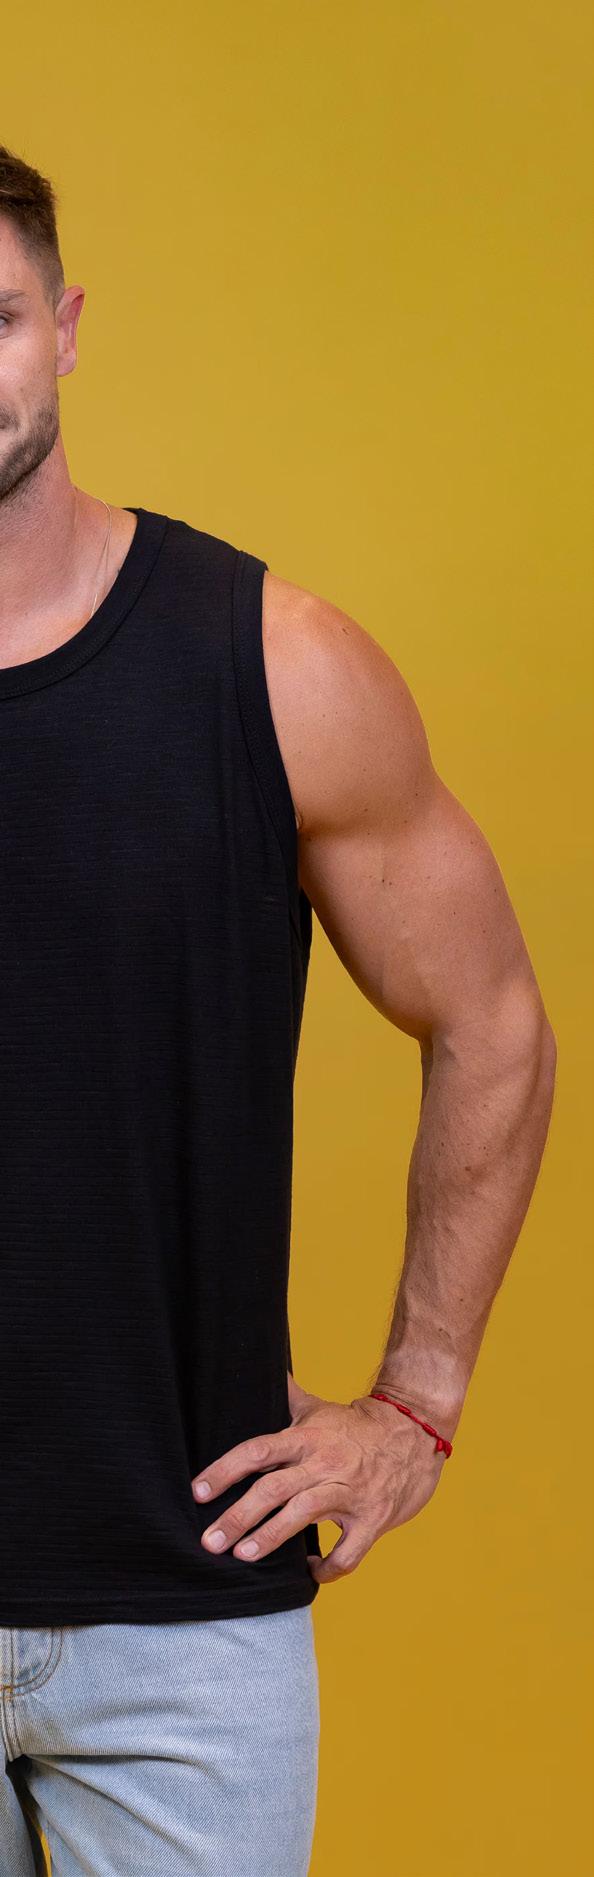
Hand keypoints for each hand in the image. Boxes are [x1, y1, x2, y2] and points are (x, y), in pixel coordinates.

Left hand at [190, 1371, 447, 1586]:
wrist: (415, 1432)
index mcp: (307, 1437)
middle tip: (210, 1541)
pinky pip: (348, 1552)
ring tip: (243, 1555)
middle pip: (274, 1488)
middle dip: (238, 1515)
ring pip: (304, 1516)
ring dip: (271, 1537)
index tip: (198, 1492)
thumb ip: (287, 1397)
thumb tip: (259, 1368)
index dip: (225, 1470)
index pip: (258, 1451)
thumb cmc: (358, 1425)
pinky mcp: (373, 1518)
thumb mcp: (319, 1408)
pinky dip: (328, 1569)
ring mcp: (350, 1491)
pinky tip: (310, 1572)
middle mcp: (325, 1463)